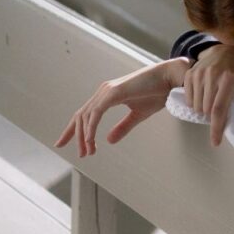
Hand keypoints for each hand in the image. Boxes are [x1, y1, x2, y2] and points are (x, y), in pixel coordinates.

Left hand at [55, 57, 189, 157]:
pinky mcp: (113, 92)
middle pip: (81, 116)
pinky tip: (91, 140)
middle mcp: (104, 92)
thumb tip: (108, 141)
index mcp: (108, 96)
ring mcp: (107, 91)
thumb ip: (123, 127)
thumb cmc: (158, 93)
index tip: (63, 143)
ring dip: (84, 136)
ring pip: (86, 116)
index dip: (72, 130)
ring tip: (87, 152)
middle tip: (81, 155)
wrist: (170, 78)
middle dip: (76, 136)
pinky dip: (91, 128)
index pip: (84, 114)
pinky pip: (96, 113)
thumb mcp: (138, 115)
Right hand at [182, 44, 233, 146]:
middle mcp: (213, 76)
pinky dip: (195, 103)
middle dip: (211, 117)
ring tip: (211, 105)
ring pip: (197, 105)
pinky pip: (189, 97)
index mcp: (229, 80)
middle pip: (206, 110)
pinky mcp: (191, 73)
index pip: (219, 110)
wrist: (226, 50)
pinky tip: (203, 98)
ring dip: (203, 111)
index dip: (216, 128)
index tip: (215, 142)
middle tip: (218, 114)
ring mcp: (200, 73)